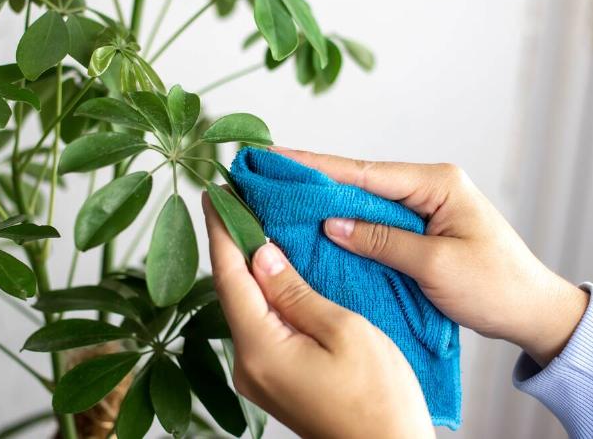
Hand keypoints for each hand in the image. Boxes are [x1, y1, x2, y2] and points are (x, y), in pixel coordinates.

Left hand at [202, 194, 433, 438]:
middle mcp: (247, 364)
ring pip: (245, 308)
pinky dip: (262, 295)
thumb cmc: (379, 399)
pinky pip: (258, 327)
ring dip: (248, 268)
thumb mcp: (344, 330)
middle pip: (232, 291)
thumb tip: (260, 255)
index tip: (213, 194)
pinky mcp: (272, 381)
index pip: (229, 276)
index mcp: (261, 349)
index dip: (221, 231)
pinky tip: (273, 274)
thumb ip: (296, 291)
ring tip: (255, 225)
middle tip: (237, 200)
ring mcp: (257, 376)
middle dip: (233, 244)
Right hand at [272, 147, 588, 366]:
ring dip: (325, 200)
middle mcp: (428, 185)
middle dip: (313, 178)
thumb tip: (331, 223)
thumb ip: (382, 241)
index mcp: (436, 183)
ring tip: (279, 193)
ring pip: (363, 199)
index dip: (316, 166)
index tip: (276, 156)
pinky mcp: (420, 227)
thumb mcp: (435, 266)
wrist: (533, 312)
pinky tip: (315, 222)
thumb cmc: (495, 287)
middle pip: (358, 179)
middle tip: (266, 172)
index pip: (363, 171)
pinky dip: (345, 222)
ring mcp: (423, 206)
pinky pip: (374, 220)